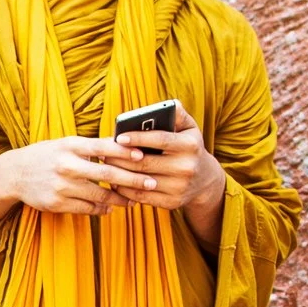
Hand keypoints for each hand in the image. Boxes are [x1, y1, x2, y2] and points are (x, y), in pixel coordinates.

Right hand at [0, 135, 155, 215]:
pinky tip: (109, 208)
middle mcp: (66, 165)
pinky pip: (85, 208)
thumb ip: (91, 146)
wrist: (14, 174)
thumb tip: (124, 147)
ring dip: (119, 199)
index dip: (125, 152)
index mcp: (70, 146)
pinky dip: (100, 209)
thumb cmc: (46, 155)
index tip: (144, 156)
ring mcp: (61, 186)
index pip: (103, 147)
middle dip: (132, 179)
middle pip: (106, 173)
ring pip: (99, 195)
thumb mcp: (65, 144)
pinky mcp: (56, 203)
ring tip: (133, 200)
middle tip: (151, 183)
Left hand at [108, 107, 224, 214]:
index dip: (138, 138)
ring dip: (119, 174)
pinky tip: (115, 182)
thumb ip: (178, 115)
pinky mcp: (172, 202)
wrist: (205, 181)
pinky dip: (125, 190)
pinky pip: (142, 197)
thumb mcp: (190, 129)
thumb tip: (169, 104)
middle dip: (120, 157)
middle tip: (102, 152)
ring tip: (105, 165)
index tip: (119, 137)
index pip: (160, 140)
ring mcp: (179, 187)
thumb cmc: (190, 148)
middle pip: (145, 163)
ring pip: (140, 181)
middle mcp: (186, 167)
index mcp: (190, 146)